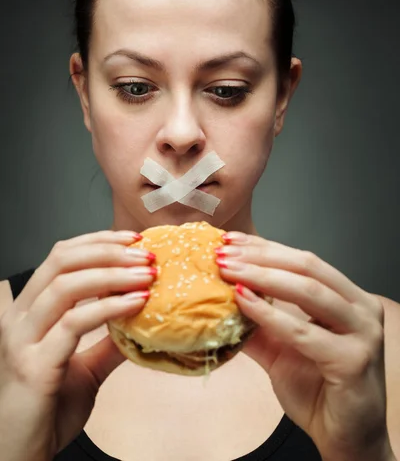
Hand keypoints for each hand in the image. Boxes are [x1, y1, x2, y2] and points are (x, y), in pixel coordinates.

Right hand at [0, 230, 155, 460]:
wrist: (19, 456)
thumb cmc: (46, 410)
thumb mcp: (85, 368)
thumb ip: (108, 342)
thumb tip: (141, 319)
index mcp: (29, 311)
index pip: (61, 256)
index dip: (97, 241)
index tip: (133, 239)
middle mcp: (20, 318)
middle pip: (62, 261)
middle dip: (108, 251)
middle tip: (146, 254)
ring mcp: (23, 339)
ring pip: (66, 286)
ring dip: (112, 274)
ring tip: (147, 274)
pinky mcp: (33, 365)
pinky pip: (73, 324)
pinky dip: (108, 307)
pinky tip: (136, 303)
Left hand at [215, 232, 393, 460]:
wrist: (345, 439)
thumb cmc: (319, 390)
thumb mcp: (281, 348)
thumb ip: (259, 322)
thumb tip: (223, 295)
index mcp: (348, 298)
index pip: (304, 261)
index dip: (265, 247)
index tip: (231, 240)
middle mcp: (361, 308)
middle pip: (307, 267)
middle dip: (260, 257)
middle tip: (223, 253)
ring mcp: (362, 333)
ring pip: (309, 291)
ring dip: (263, 277)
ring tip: (228, 271)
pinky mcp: (353, 360)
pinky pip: (304, 331)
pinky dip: (270, 314)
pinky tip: (243, 300)